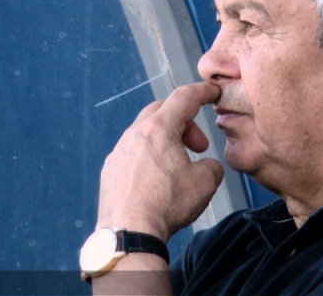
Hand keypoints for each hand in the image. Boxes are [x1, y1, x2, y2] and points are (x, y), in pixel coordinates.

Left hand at [96, 82, 223, 241]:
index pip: (184, 98)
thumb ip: (212, 166)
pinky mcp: (110, 170)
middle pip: (161, 112)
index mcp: (159, 128)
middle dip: (184, 123)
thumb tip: (206, 167)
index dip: (202, 92)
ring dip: (164, 142)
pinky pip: (131, 154)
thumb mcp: (206, 182)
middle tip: (197, 146)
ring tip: (176, 166)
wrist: (130, 231)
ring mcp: (119, 152)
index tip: (211, 92)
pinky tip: (155, 180)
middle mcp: (135, 134)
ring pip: (144, 134)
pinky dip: (147, 158)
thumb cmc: (165, 205)